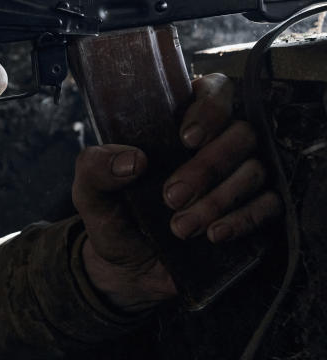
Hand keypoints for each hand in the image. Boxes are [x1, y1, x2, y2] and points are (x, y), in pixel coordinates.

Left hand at [73, 74, 283, 311]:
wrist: (127, 269)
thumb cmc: (113, 216)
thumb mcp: (90, 191)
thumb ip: (95, 168)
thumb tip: (133, 160)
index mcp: (177, 123)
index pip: (215, 91)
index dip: (210, 109)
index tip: (186, 139)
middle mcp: (216, 142)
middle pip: (240, 133)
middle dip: (207, 167)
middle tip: (171, 196)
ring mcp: (239, 175)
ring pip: (255, 170)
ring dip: (219, 199)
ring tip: (181, 227)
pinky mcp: (254, 209)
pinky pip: (270, 205)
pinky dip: (243, 219)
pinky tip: (214, 235)